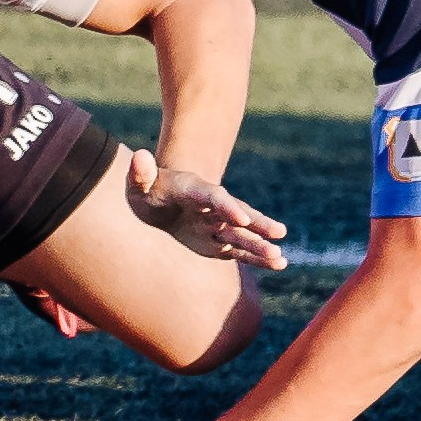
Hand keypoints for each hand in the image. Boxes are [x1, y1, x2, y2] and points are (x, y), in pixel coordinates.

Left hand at [125, 148, 287, 269]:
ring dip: (260, 247)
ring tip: (282, 260)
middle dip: (257, 224)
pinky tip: (279, 264)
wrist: (161, 201)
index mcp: (194, 190)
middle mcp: (212, 208)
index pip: (213, 198)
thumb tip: (140, 157)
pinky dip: (257, 258)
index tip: (241, 219)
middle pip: (238, 214)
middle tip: (278, 232)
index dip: (227, 207)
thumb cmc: (149, 191)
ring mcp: (218, 225)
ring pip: (242, 236)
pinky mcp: (219, 243)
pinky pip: (240, 251)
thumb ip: (140, 173)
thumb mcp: (139, 182)